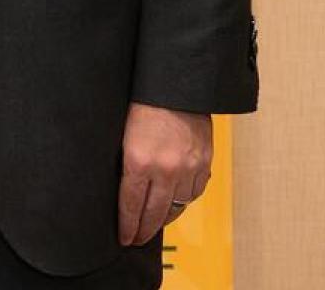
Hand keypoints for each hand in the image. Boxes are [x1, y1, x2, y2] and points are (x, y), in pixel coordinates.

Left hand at [117, 103, 211, 245]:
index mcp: (138, 161)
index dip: (127, 226)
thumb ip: (124, 162)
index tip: (124, 238)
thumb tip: (120, 187)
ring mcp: (187, 167)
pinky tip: (175, 203)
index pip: (131, 205)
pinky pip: (194, 192)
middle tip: (136, 239)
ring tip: (154, 224)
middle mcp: (165, 169)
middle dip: (143, 230)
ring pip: (177, 206)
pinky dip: (184, 201)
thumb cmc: (142, 103)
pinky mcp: (204, 163)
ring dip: (164, 218)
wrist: (177, 85)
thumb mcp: (122, 133)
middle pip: (154, 213)